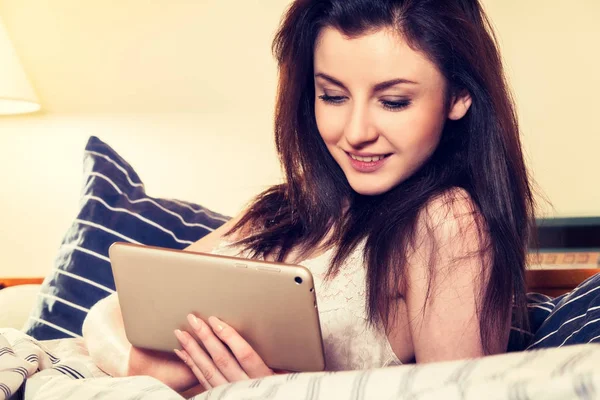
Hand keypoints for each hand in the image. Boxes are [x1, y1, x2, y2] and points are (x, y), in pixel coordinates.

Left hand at [173, 314, 288, 389]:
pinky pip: (202, 380)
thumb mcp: (286, 378)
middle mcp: (243, 385)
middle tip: (192, 319)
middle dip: (205, 337)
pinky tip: (182, 352)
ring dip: (193, 350)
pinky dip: (191, 365)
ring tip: (181, 333)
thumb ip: (282, 363)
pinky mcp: (218, 396)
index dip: (229, 337)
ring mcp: (228, 392)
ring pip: (207, 369)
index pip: (244, 354)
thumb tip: (286, 340)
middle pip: (222, 358)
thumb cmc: (280, 392)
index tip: (215, 321)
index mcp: (262, 377)